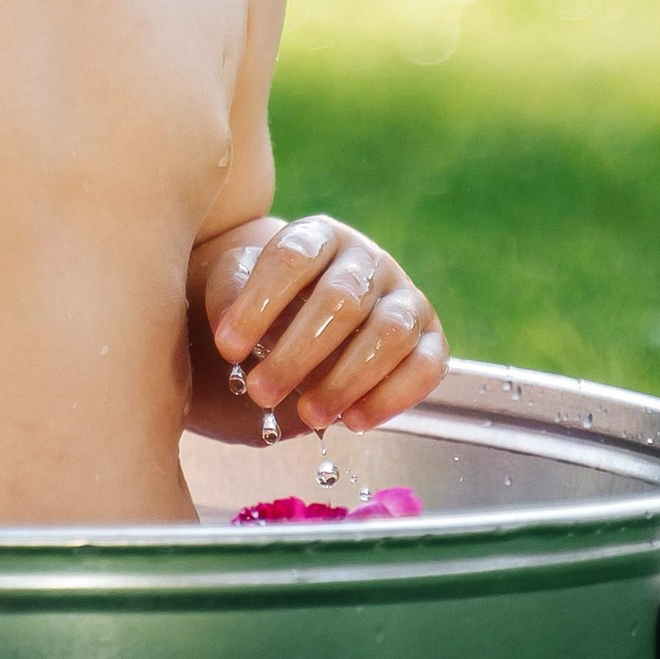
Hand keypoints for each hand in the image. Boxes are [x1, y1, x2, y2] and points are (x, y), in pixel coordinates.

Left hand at [198, 215, 445, 438]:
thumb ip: (229, 297)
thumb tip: (231, 333)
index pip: (292, 259)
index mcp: (319, 236)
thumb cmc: (269, 301)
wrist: (310, 316)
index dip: (258, 303)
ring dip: (346, 381)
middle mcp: (368, 260)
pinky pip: (427, 366)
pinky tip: (353, 422)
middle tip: (260, 393)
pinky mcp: (431, 338)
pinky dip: (392, 397)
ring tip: (308, 416)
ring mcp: (406, 297)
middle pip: (341, 300)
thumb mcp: (238, 288)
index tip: (227, 348)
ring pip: (388, 334)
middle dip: (297, 353)